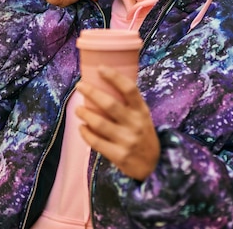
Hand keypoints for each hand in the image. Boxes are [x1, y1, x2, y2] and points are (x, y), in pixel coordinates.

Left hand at [75, 66, 159, 180]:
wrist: (154, 165)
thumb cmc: (142, 134)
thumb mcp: (142, 116)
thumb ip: (128, 104)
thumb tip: (103, 84)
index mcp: (142, 111)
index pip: (130, 89)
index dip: (114, 77)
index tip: (100, 67)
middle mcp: (135, 124)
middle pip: (110, 104)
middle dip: (92, 93)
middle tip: (80, 85)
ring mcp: (127, 140)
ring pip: (100, 124)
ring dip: (85, 114)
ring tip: (78, 108)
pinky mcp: (119, 155)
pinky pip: (96, 142)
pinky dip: (85, 133)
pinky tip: (81, 127)